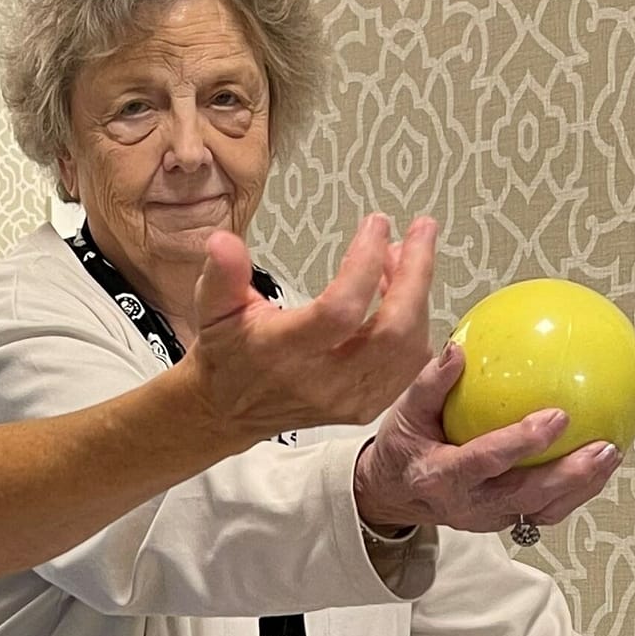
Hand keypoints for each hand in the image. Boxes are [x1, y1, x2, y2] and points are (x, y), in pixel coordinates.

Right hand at [186, 214, 435, 442]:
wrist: (229, 410)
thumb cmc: (227, 353)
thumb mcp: (213, 307)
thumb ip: (223, 273)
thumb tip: (222, 241)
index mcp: (283, 352)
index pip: (339, 310)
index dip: (365, 264)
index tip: (376, 225)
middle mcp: (321, 382)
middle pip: (392, 332)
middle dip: (417, 275)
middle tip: (421, 231)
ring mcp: (348, 399)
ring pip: (408, 348)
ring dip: (417, 296)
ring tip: (405, 257)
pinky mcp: (365, 406)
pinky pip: (409, 365)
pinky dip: (416, 324)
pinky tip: (403, 293)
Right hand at [353, 339, 622, 532]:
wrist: (394, 494)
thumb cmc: (403, 446)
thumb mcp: (405, 412)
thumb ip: (431, 383)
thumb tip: (458, 348)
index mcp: (440, 476)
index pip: (485, 460)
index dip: (521, 442)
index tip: (556, 416)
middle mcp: (467, 504)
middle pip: (526, 495)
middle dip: (569, 475)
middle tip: (604, 447)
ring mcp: (488, 519)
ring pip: (543, 510)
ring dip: (582, 487)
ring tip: (612, 455)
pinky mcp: (504, 522)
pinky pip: (545, 511)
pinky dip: (575, 492)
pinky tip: (598, 467)